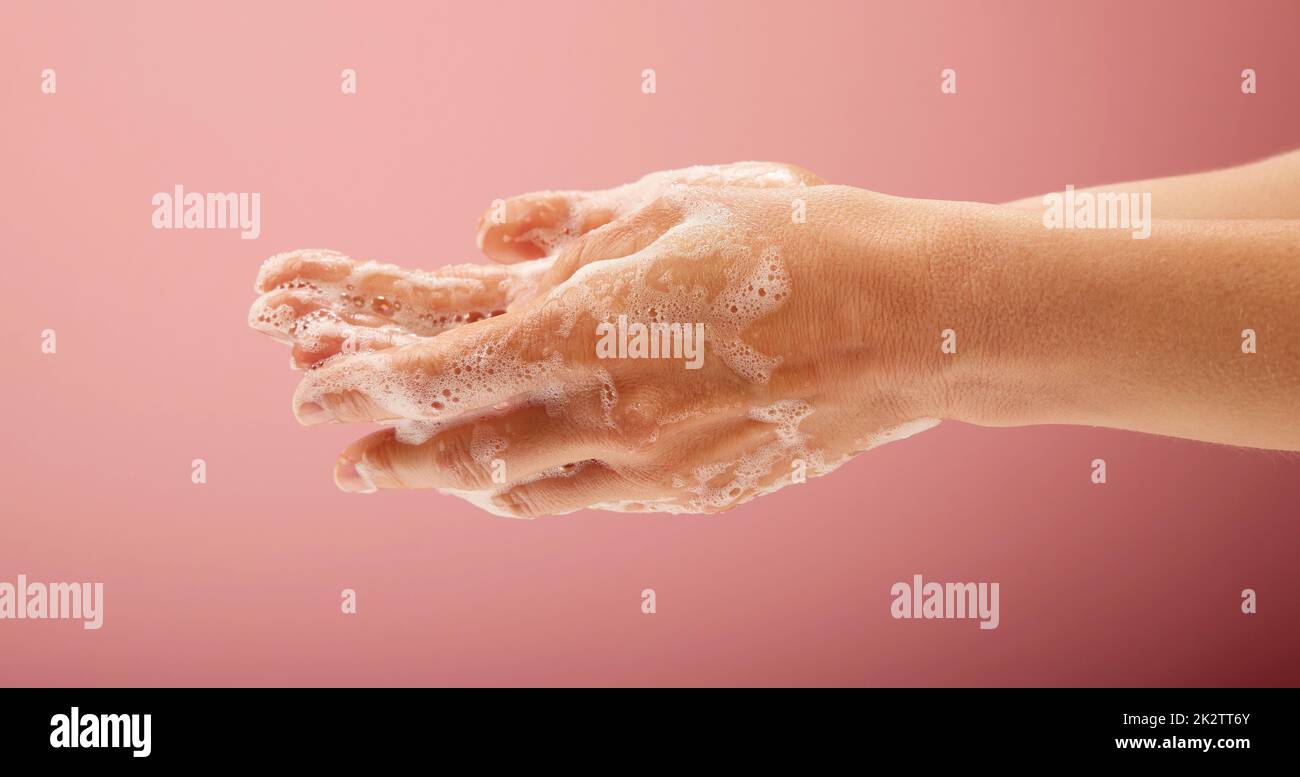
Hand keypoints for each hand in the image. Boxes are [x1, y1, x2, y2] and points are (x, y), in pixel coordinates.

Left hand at [250, 176, 947, 516]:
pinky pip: (582, 501)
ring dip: (450, 480)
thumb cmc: (798, 241)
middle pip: (461, 446)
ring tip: (407, 474)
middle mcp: (610, 412)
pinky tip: (509, 481)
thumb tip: (486, 226)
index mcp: (594, 327)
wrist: (912, 323)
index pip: (439, 368)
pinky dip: (527, 489)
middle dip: (386, 452)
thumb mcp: (675, 201)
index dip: (360, 377)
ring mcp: (653, 466)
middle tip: (339, 459)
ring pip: (517, 487)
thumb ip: (568, 224)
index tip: (310, 381)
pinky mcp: (693, 494)